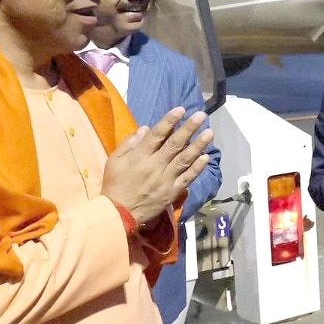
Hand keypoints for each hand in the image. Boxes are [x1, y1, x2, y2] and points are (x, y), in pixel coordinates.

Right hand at [101, 107, 213, 223]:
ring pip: (185, 159)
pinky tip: (206, 157)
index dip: (169, 121)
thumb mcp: (114, 161)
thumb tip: (146, 128)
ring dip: (198, 145)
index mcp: (140, 156)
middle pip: (175, 144)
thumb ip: (129, 144)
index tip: (181, 109)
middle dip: (189, 128)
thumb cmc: (115, 184)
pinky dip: (197, 168)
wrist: (119, 214)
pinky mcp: (172, 192)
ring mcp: (166, 179)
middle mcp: (155, 166)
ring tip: (209, 133)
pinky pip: (187, 178)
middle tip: (201, 115)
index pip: (157, 135)